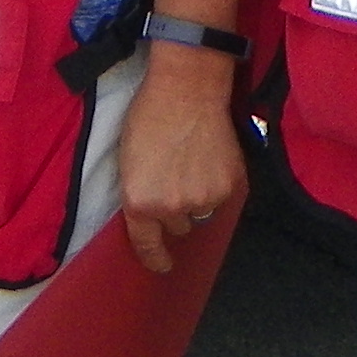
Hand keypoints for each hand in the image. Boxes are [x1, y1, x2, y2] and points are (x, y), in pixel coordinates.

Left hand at [117, 45, 248, 272]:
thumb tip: (154, 215)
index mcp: (139, 203)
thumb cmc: (149, 117)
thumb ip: (140, 194)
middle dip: (175, 209)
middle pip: (177, 226)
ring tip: (192, 162)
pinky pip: (222, 198)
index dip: (155, 259)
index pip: (147, 245)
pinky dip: (218, 183)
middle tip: (174, 176)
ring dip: (197, 196)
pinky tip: (209, 157)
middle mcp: (170, 208)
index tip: (162, 266)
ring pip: (201, 212)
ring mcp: (202, 199)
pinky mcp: (228, 187)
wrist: (186, 90)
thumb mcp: (128, 161)